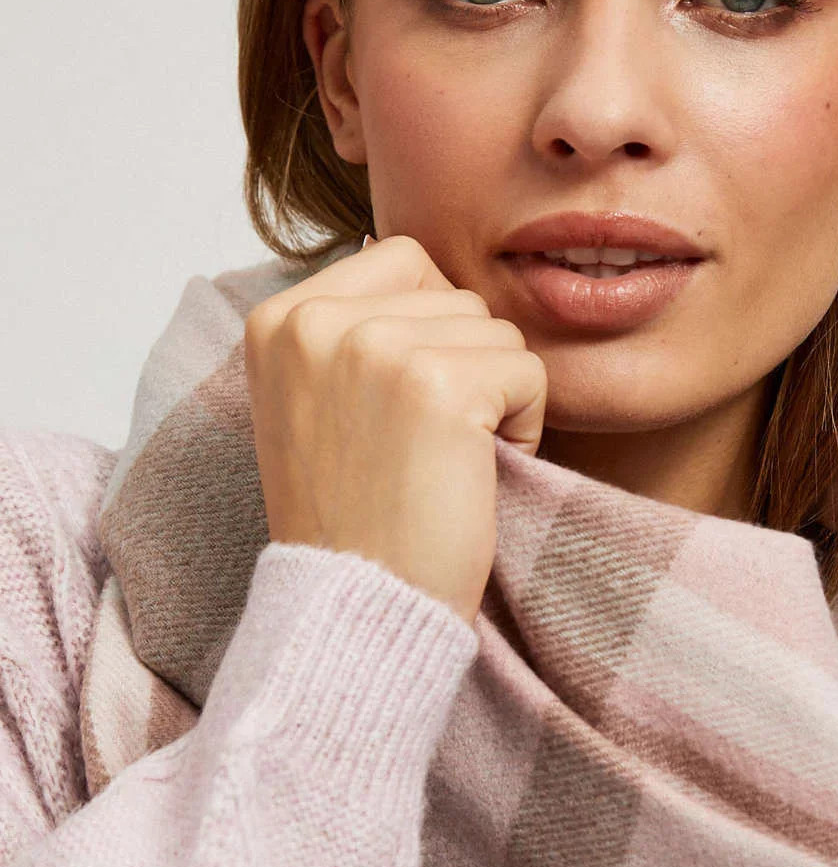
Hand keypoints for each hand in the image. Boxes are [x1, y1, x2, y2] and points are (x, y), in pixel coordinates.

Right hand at [243, 233, 546, 624]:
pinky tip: (476, 475)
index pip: (403, 259)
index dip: (431, 332)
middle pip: (456, 295)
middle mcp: (316, 319)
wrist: (358, 607)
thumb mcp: (318, 403)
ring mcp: (375, 347)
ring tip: (446, 463)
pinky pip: (528, 371)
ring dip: (497, 398)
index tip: (401, 412)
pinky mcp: (438, 384)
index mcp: (278, 317)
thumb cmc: (353, 518)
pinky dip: (525, 427)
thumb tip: (414, 265)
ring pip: (496, 330)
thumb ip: (352, 331)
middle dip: (466, 367)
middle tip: (426, 448)